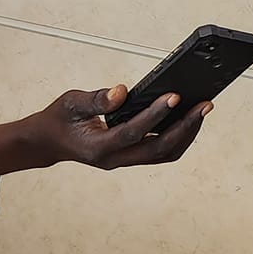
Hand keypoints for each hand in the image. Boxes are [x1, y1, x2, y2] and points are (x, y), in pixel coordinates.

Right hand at [0, 85, 211, 179]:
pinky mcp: (131, 157)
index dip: (155, 115)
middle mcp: (114, 160)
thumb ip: (96, 99)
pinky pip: (160, 151)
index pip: (133, 132)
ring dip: (186, 134)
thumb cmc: (59, 120)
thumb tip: (122, 92)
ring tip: (201, 111)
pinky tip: (186, 119)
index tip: (174, 96)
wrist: (48, 142)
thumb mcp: (70, 103)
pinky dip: (177, 137)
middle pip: (158, 148)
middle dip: (185, 127)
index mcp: (98, 148)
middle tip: (204, 105)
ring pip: (164, 154)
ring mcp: (124, 161)